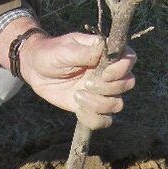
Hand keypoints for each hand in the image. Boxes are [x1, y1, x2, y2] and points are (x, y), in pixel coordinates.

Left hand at [20, 32, 135, 129]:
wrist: (37, 71)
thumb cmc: (52, 54)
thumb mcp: (66, 50)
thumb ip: (85, 52)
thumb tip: (103, 47)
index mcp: (107, 54)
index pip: (130, 59)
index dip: (121, 70)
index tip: (102, 74)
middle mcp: (109, 74)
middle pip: (127, 84)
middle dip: (107, 89)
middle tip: (84, 85)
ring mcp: (101, 92)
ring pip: (117, 105)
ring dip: (98, 105)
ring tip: (77, 96)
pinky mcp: (91, 107)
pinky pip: (103, 121)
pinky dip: (93, 119)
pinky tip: (78, 110)